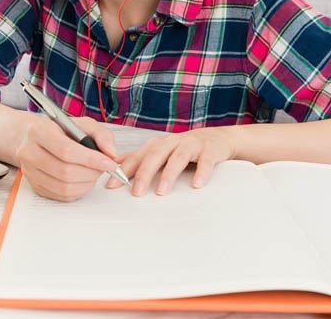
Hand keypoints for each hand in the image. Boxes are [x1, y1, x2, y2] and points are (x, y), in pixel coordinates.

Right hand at [14, 116, 120, 202]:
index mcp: (39, 131)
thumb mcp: (80, 123)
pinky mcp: (35, 186)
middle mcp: (30, 152)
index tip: (109, 163)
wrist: (29, 138)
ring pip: (64, 187)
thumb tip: (111, 153)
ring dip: (86, 183)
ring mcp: (30, 172)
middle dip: (91, 172)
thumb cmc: (57, 130)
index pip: (66, 150)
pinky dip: (78, 191)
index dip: (91, 159)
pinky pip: (61, 196)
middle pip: (65, 171)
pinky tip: (83, 180)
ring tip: (93, 173)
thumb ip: (100, 134)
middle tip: (103, 168)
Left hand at [105, 127, 236, 195]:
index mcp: (159, 144)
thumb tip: (114, 164)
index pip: (139, 156)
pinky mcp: (210, 150)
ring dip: (169, 174)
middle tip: (136, 192)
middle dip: (144, 173)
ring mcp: (192, 144)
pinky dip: (201, 172)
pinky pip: (206, 161)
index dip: (125, 169)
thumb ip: (140, 157)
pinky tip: (196, 184)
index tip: (112, 185)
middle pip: (156, 155)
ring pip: (178, 157)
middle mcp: (173, 142)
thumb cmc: (185, 148)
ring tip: (161, 191)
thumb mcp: (162, 151)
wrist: (218, 138)